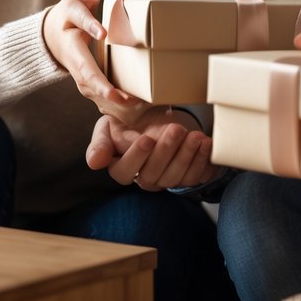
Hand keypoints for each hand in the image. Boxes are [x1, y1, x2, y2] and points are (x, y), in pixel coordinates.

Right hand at [42, 0, 146, 122]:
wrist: (51, 32)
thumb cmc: (74, 8)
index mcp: (69, 16)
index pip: (78, 18)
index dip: (89, 25)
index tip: (103, 33)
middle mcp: (69, 44)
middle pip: (81, 65)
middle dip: (97, 81)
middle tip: (114, 94)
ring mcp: (73, 64)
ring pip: (86, 82)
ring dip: (105, 94)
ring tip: (128, 101)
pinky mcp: (80, 76)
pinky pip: (93, 89)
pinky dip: (107, 97)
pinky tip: (127, 103)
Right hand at [86, 108, 216, 189]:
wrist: (150, 120)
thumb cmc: (125, 124)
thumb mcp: (107, 128)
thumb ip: (100, 144)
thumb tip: (95, 162)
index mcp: (121, 168)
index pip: (125, 171)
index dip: (136, 157)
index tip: (146, 139)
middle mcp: (144, 178)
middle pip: (154, 174)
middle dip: (167, 151)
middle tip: (176, 129)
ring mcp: (166, 179)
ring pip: (176, 176)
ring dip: (188, 156)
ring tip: (196, 136)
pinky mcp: (186, 177)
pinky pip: (195, 176)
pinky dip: (203, 161)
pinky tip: (206, 143)